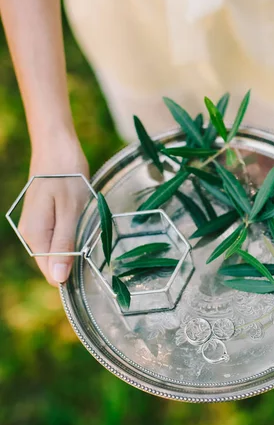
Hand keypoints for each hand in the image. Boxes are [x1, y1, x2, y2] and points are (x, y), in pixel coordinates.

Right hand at [18, 132, 88, 285]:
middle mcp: (30, 233)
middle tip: (92, 237)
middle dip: (74, 258)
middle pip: (53, 262)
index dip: (71, 275)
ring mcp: (36, 225)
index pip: (50, 272)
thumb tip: (58, 278)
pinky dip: (72, 233)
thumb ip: (63, 245)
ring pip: (57, 249)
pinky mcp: (43, 217)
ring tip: (87, 224)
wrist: (57, 146)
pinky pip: (58, 236)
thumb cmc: (67, 174)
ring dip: (74, 244)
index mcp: (35, 235)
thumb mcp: (70, 211)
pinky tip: (82, 219)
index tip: (91, 264)